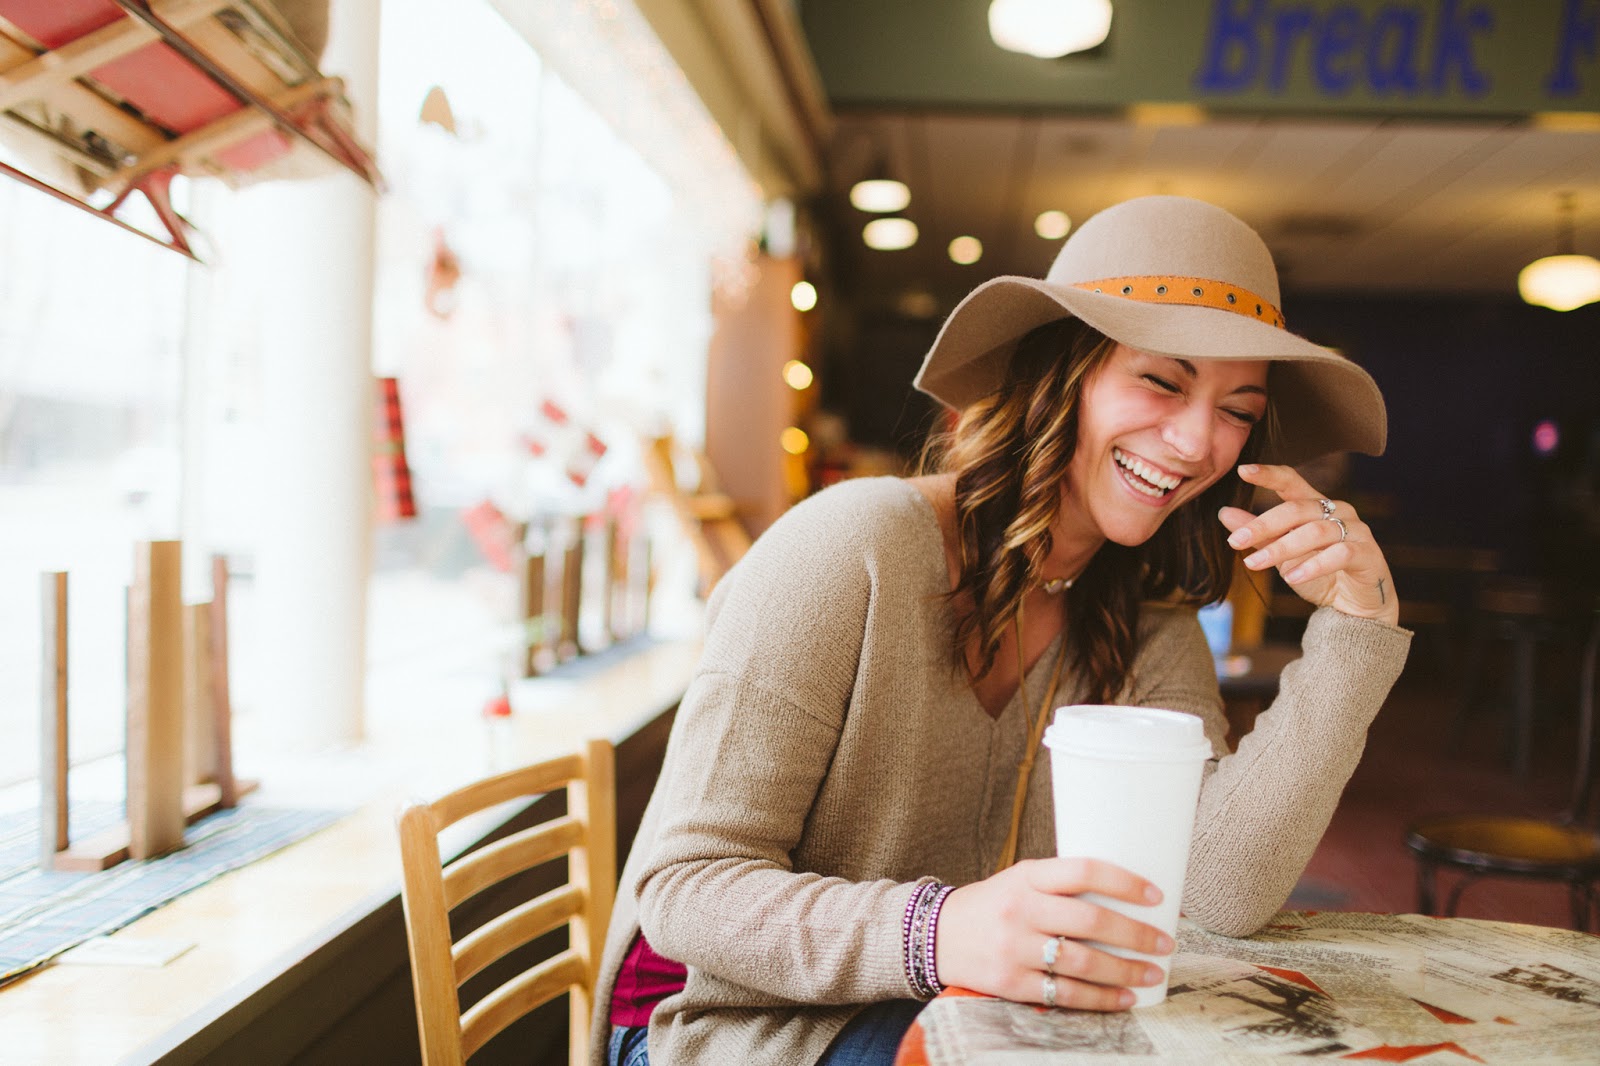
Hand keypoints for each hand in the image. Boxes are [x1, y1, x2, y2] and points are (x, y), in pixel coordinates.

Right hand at [932, 857, 1172, 1010]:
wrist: (935, 935)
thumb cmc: (992, 905)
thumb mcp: (1020, 880)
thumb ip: (1061, 887)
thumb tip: (1124, 900)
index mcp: (1027, 876)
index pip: (1083, 871)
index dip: (1124, 882)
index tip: (1156, 895)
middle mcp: (1021, 909)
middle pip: (1090, 921)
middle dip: (1135, 934)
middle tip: (1164, 942)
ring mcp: (1014, 948)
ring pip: (1082, 962)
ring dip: (1125, 970)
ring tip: (1151, 973)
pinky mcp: (1010, 983)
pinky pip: (1063, 993)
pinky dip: (1099, 998)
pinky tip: (1123, 998)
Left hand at [1218, 464, 1398, 625]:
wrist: (1353, 609)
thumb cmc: (1318, 576)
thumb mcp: (1282, 555)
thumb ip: (1260, 534)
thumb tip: (1224, 513)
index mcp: (1316, 506)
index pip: (1291, 481)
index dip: (1269, 475)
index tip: (1242, 471)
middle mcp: (1338, 511)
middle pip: (1297, 509)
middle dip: (1263, 525)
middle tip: (1235, 541)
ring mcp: (1356, 531)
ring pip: (1315, 532)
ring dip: (1281, 549)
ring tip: (1254, 564)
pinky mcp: (1368, 554)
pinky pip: (1340, 554)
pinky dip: (1313, 566)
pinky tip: (1292, 578)